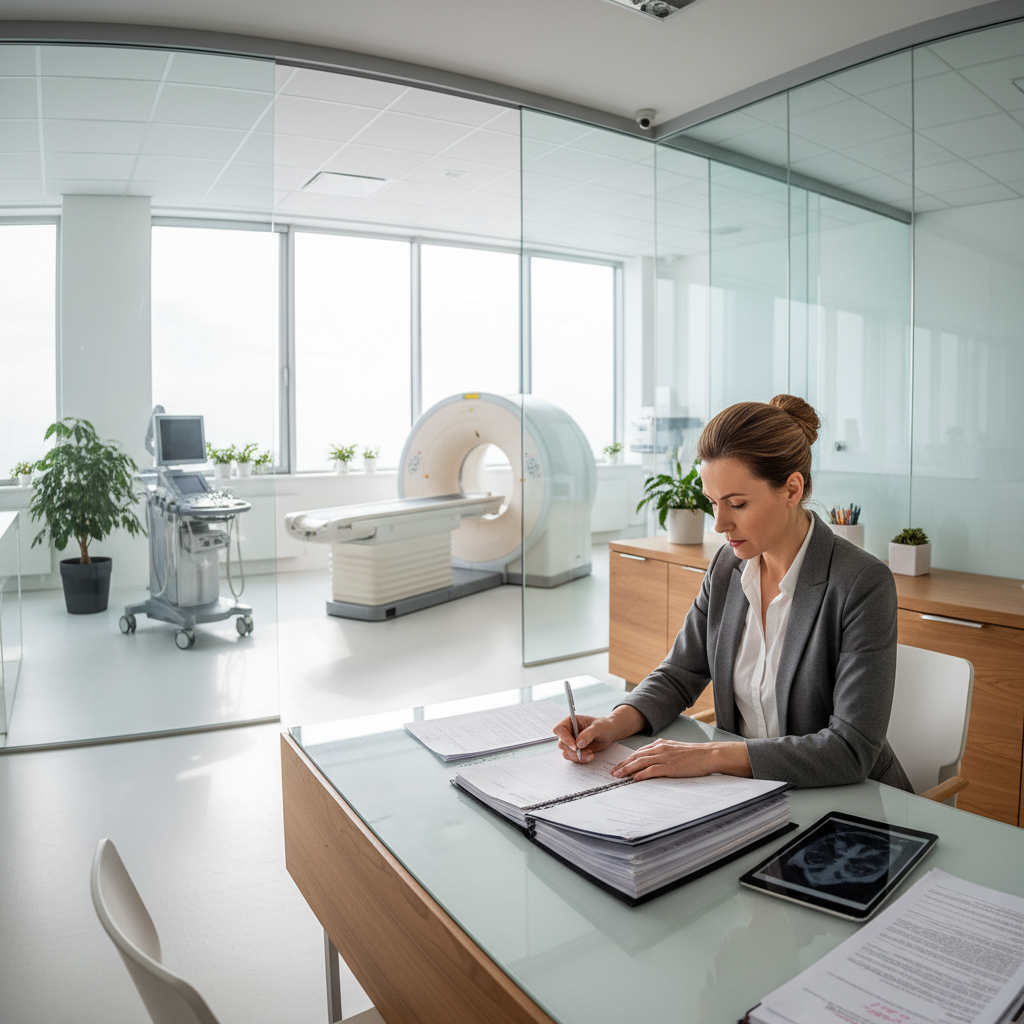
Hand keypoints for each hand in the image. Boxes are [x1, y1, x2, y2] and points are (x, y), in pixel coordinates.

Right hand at [553, 705, 646, 762]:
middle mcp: (568, 732)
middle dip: (573, 750)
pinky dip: (582, 759)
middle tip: (586, 750)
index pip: (559, 729)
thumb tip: (578, 744)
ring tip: (590, 753)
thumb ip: (588, 734)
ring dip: (578, 756)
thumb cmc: (603, 726)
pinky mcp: (576, 750)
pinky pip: (573, 758)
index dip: (564, 738)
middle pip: (561, 744)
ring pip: (566, 753)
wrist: (609, 733)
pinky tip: (591, 755)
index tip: (575, 745)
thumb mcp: (597, 727)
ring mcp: (571, 742)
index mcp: (570, 722)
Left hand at [610, 740, 752, 780]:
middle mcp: (660, 749)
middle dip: (622, 765)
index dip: (627, 759)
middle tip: (612, 772)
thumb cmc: (694, 755)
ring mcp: (664, 757)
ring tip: (618, 776)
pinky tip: (634, 779)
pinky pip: (652, 770)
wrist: (708, 754)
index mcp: (660, 744)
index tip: (618, 766)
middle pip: (636, 757)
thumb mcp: (675, 750)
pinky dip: (641, 774)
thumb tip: (651, 761)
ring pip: (640, 763)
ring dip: (627, 770)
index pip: (639, 752)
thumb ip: (663, 753)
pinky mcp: (670, 766)